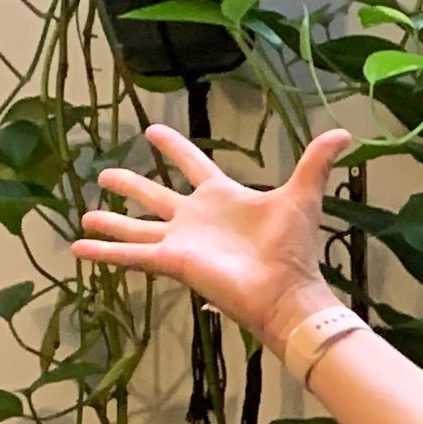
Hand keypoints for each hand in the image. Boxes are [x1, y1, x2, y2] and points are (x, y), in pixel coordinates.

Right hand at [76, 120, 353, 342]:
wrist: (286, 292)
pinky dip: (104, 251)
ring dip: (111, 220)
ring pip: (137, 226)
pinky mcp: (172, 261)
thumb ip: (316, 162)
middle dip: (131, 185)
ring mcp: (181, 241)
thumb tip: (345, 131)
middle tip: (105, 174)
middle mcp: (196, 218)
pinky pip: (130, 254)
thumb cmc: (292, 248)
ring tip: (85, 212)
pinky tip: (77, 247)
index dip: (173, 148)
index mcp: (221, 198)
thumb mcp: (302, 195)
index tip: (152, 131)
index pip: (191, 164)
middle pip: (155, 195)